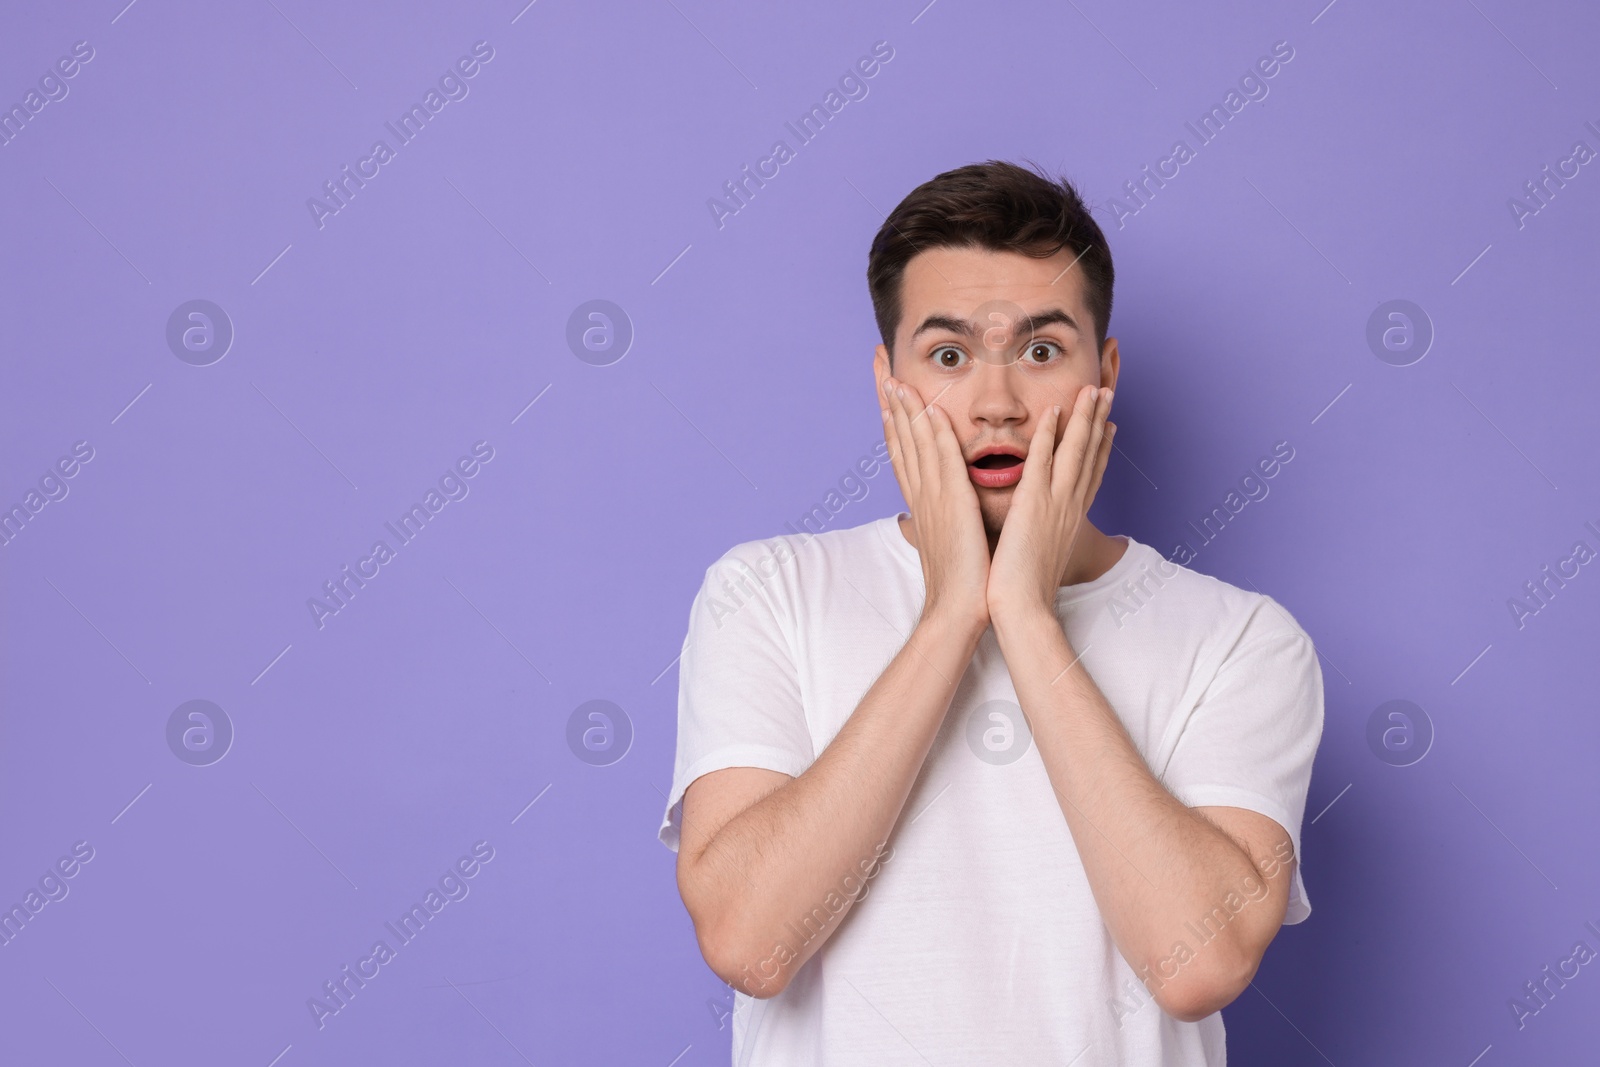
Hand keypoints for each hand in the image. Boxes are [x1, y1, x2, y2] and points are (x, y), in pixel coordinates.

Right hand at [879, 374, 990, 634]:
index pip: (900, 445)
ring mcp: (934, 498)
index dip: (891, 412)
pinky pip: (943, 463)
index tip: (885, 382)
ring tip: (896, 375)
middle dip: (888, 396)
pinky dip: (936, 436)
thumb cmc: (958, 578)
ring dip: (906, 407)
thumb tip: (926, 508)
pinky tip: (931, 410)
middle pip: (899, 435)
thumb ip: (937, 513)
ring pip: (916, 444)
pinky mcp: (953, 506)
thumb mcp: (944, 535)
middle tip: (879, 362)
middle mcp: (921, 492)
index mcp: (920, 497)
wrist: (956, 610)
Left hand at [987, 384, 1114, 628]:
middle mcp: (1070, 507)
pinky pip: (1045, 460)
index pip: (1091, 476)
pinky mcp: (1034, 503)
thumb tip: (1033, 530)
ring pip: (1075, 451)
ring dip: (1084, 417)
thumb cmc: (1024, 590)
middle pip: (1091, 456)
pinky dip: (1051, 434)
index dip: (1101, 448)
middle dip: (1099, 422)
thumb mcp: (1040, 555)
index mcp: (1071, 519)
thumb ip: (1040, 535)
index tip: (1109, 426)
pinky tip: (1055, 410)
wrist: (1022, 607)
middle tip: (1108, 394)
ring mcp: (1055, 503)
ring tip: (1093, 389)